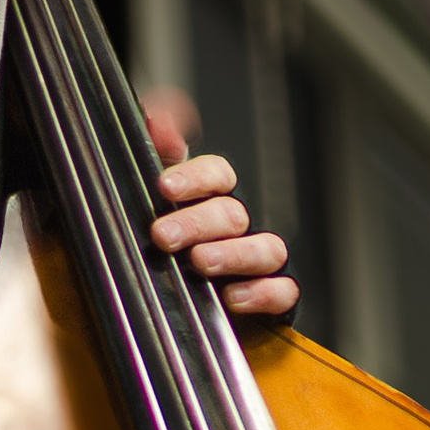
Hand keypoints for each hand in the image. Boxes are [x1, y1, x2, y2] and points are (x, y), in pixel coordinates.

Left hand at [149, 153, 296, 322]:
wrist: (168, 307)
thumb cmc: (165, 244)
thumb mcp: (146, 197)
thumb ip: (154, 150)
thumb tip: (160, 122)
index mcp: (213, 200)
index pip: (217, 176)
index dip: (195, 178)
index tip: (165, 188)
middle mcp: (240, 227)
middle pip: (232, 214)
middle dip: (197, 223)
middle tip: (163, 235)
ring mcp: (259, 262)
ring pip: (266, 249)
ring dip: (233, 254)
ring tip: (199, 262)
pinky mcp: (273, 296)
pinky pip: (284, 291)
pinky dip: (262, 292)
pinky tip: (232, 297)